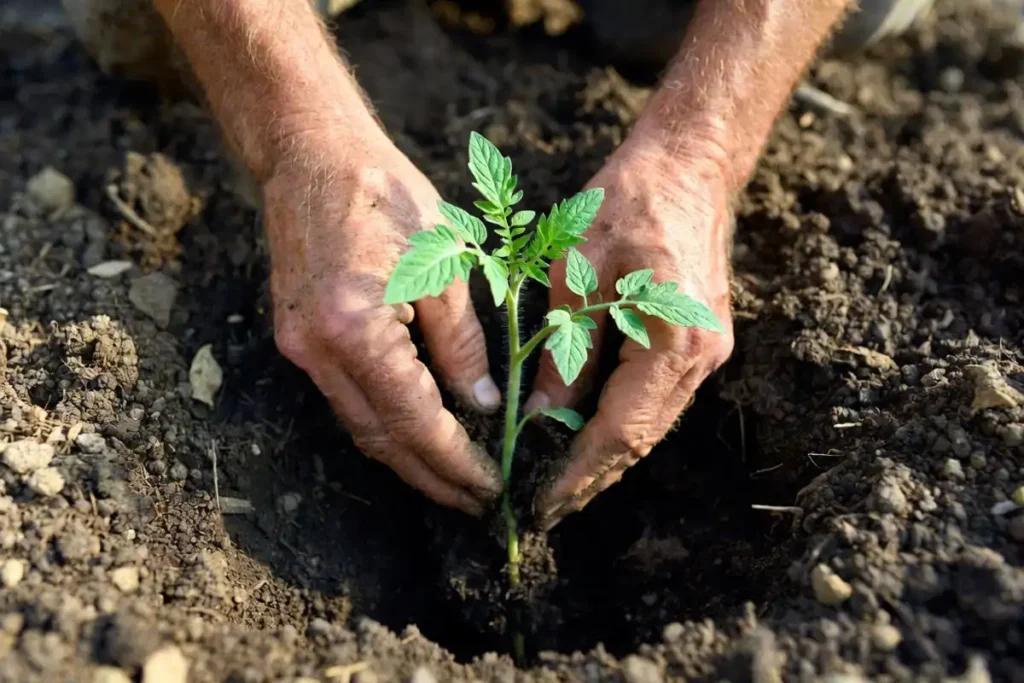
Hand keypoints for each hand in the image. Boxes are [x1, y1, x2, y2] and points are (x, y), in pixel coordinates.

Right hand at [265, 131, 502, 514]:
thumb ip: (463, 345)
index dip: (455, 462)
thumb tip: (482, 407)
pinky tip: (419, 435)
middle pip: (380, 439)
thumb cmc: (386, 195)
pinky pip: (346, 400)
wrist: (312, 155)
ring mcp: (298, 349)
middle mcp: (316, 350)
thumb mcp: (445, 264)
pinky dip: (385, 425)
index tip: (491, 487)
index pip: (414, 420)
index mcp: (354, 328)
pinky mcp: (296, 340)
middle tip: (477, 502)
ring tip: (455, 480)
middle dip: (431, 477)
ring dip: (408, 459)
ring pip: (359, 427)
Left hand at [525, 139, 734, 528]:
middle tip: (545, 510)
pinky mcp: (700, 344)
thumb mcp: (577, 275)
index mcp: (674, 342)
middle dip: (592, 478)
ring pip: (651, 425)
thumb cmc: (628, 204)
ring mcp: (708, 353)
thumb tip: (541, 415)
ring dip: (606, 457)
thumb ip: (563, 352)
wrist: (687, 165)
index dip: (578, 473)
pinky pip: (657, 401)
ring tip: (561, 485)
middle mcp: (701, 358)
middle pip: (641, 439)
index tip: (542, 506)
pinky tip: (588, 437)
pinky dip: (622, 425)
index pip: (619, 430)